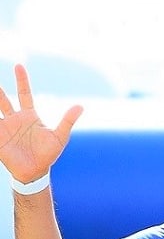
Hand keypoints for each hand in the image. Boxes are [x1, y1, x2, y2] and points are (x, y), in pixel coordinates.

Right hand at [0, 64, 81, 186]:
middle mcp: (15, 118)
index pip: (24, 94)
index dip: (22, 80)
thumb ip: (67, 121)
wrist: (35, 172)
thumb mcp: (59, 137)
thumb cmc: (48, 155)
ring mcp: (5, 127)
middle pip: (3, 99)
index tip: (19, 66)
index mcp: (30, 116)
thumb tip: (80, 106)